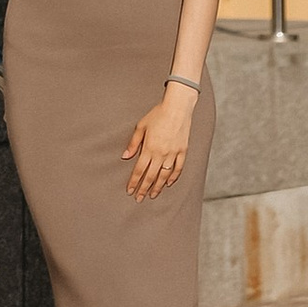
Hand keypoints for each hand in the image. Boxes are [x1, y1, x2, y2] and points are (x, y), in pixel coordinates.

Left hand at [123, 78, 197, 200]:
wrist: (177, 107)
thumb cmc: (158, 114)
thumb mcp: (141, 126)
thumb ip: (133, 143)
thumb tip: (125, 157)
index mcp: (149, 148)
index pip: (139, 170)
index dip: (134, 182)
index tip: (130, 191)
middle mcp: (161, 154)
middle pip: (151, 176)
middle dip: (144, 189)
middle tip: (139, 199)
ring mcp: (173, 154)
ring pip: (164, 176)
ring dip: (157, 187)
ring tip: (152, 195)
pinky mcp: (182, 151)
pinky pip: (178, 169)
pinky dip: (173, 178)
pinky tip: (168, 184)